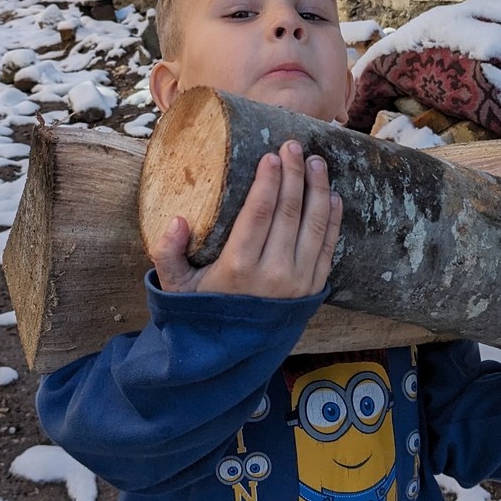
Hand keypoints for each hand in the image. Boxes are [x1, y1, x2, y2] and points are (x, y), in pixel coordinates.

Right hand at [148, 139, 342, 298]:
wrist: (231, 354)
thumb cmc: (202, 310)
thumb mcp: (174, 286)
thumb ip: (167, 253)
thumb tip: (176, 221)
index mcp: (239, 268)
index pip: (259, 213)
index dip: (269, 181)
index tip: (271, 155)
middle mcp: (274, 274)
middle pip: (289, 211)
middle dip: (294, 174)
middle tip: (294, 146)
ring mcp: (299, 282)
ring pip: (315, 225)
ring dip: (318, 189)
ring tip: (317, 162)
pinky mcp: (314, 288)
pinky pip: (329, 247)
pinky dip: (333, 218)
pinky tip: (332, 195)